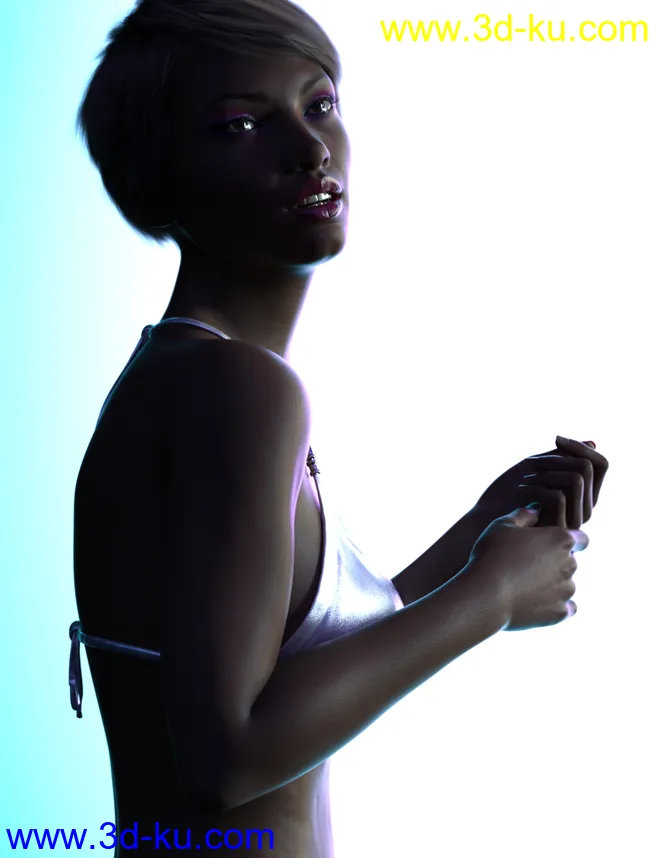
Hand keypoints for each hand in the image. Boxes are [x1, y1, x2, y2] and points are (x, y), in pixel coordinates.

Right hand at [466, 505, 588, 628]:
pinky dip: (554, 605)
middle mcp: (569, 565)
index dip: (567, 540)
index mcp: (560, 540)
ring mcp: (566, 591)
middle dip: (554, 562)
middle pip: (570, 562)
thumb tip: (536, 511)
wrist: (485, 595)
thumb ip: (523, 515)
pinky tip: (536, 603)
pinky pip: (565, 608)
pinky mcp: (559, 613)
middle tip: (527, 564)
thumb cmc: (492, 555)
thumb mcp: (502, 525)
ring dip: (552, 584)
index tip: (549, 543)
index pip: (581, 538)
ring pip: (566, 585)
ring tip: (524, 586)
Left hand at [473, 436, 608, 529]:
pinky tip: (521, 491)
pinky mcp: (559, 532)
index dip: (581, 448)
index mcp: (583, 495)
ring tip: (524, 480)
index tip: (556, 438)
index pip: (601, 465)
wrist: (486, 523)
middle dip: (557, 458)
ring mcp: (574, 522)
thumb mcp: (538, 470)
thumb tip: (594, 442)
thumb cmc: (509, 495)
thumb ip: (563, 458)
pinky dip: (537, 487)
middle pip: (589, 468)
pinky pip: (559, 496)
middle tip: (532, 462)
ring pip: (576, 479)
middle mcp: (585, 509)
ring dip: (546, 472)